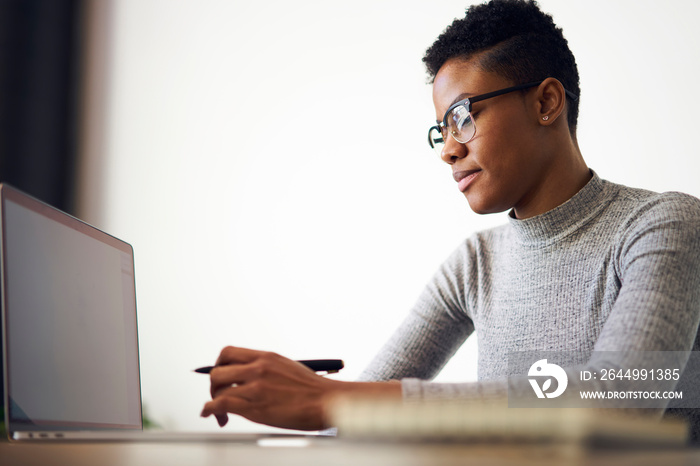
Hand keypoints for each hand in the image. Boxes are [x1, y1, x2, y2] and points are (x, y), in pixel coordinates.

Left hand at [200, 346, 342, 430]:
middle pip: (218, 370)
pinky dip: (210, 410)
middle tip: (218, 395)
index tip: (220, 375)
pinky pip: (221, 404)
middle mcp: (258, 368)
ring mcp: (255, 387)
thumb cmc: (312, 389)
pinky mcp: (254, 406)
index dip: (218, 365)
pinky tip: (212, 415)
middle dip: (214, 384)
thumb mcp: (287, 367)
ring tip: (219, 412)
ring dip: (213, 400)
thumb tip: (251, 377)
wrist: (326, 401)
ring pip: (217, 388)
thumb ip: (266, 369)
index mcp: (266, 357)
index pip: (229, 352)